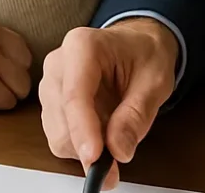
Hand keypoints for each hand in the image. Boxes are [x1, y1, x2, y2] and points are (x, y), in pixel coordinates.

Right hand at [39, 18, 179, 188]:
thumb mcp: (155, 81)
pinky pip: (59, 139)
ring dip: (87, 145)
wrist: (136, 45)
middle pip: (62, 120)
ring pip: (58, 135)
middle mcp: (58, 63)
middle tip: (122, 151)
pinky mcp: (50, 104)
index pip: (74, 94)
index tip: (95, 158)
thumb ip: (137, 114)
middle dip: (90, 144)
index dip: (82, 130)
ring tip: (115, 125)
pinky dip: (82, 145)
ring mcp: (49, 84)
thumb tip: (119, 151)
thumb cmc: (145, 55)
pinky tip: (101, 127)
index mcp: (82, 46)